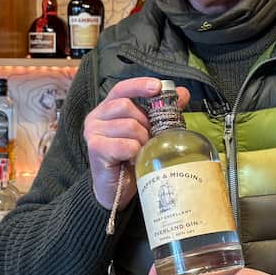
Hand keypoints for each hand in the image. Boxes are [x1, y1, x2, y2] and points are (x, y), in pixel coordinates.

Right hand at [84, 77, 189, 208]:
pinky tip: (133, 160)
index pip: (121, 88)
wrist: (115, 189)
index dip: (139, 85)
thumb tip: (183, 93)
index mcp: (107, 109)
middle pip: (126, 106)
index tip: (158, 87)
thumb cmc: (130, 158)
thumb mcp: (148, 132)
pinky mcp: (95, 148)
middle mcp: (96, 117)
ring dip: (142, 140)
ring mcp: (93, 132)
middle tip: (149, 139)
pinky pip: (126, 144)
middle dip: (145, 122)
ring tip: (141, 152)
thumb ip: (162, 112)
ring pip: (129, 125)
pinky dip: (135, 152)